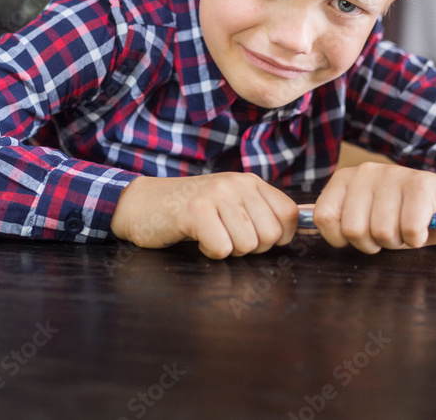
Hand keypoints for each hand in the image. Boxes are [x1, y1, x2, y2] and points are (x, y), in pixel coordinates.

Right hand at [111, 173, 299, 258]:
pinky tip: (197, 237)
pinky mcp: (195, 211)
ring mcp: (216, 195)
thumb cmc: (189, 210)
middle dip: (250, 247)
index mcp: (250, 182)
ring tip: (209, 233)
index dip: (277, 237)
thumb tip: (293, 232)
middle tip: (225, 235)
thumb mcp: (231, 203)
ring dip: (227, 249)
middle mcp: (237, 184)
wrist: (141, 204)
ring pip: (246, 245)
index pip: (289, 215)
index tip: (253, 235)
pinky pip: (221, 248)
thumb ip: (260, 213)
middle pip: (270, 236)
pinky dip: (209, 252)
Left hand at [312, 163, 435, 253]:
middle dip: (373, 244)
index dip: (341, 239)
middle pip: (354, 230)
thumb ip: (336, 219)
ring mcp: (394, 174)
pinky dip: (417, 239)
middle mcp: (366, 171)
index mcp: (345, 179)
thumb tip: (300, 223)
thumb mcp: (363, 217)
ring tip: (406, 227)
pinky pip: (409, 231)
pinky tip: (423, 226)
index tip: (359, 236)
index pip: (324, 218)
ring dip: (398, 242)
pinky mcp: (422, 184)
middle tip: (389, 233)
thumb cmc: (401, 217)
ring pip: (382, 232)